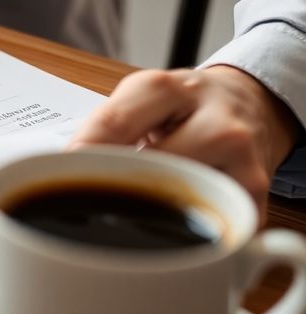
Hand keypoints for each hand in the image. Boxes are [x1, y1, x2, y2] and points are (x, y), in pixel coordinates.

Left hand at [69, 66, 299, 219]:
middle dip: (120, 186)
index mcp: (163, 88)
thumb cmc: (181, 107)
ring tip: (145, 201)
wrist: (251, 99)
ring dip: (156, 206)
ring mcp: (238, 151)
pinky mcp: (255, 185)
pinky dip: (191, 225)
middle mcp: (207, 114)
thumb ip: (105, 131)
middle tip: (96, 203)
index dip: (83, 155)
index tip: (61, 177)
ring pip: (182, 193)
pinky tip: (181, 213)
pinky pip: (214, 218)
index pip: (113, 124)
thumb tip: (59, 169)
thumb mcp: (141, 102)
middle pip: (150, 165)